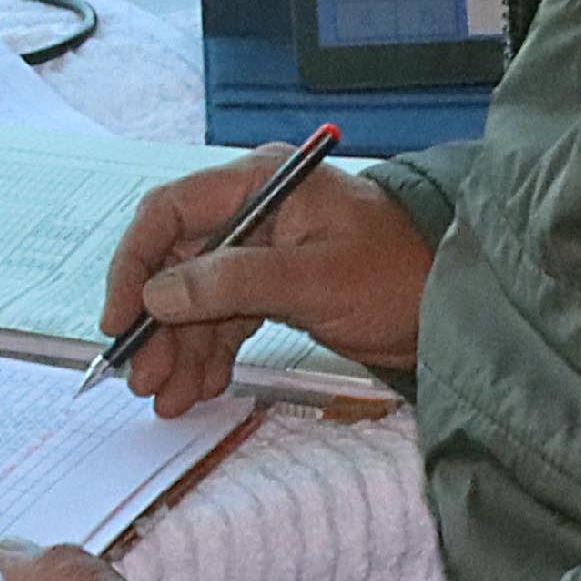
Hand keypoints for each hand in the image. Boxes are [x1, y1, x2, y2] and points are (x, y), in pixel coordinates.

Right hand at [97, 152, 434, 415]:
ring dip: (179, 347)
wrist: (459, 305)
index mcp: (259, 183)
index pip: (170, 213)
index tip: (121, 318)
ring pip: (197, 299)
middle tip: (141, 376)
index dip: (135, 264)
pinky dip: (209, 353)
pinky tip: (198, 388)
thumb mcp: (315, 278)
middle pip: (177, 263)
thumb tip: (159, 294)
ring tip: (167, 397)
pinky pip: (224, 319)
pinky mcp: (274, 288)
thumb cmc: (400, 273)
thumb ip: (233, 282)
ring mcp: (262, 251)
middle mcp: (253, 211)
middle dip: (156, 323)